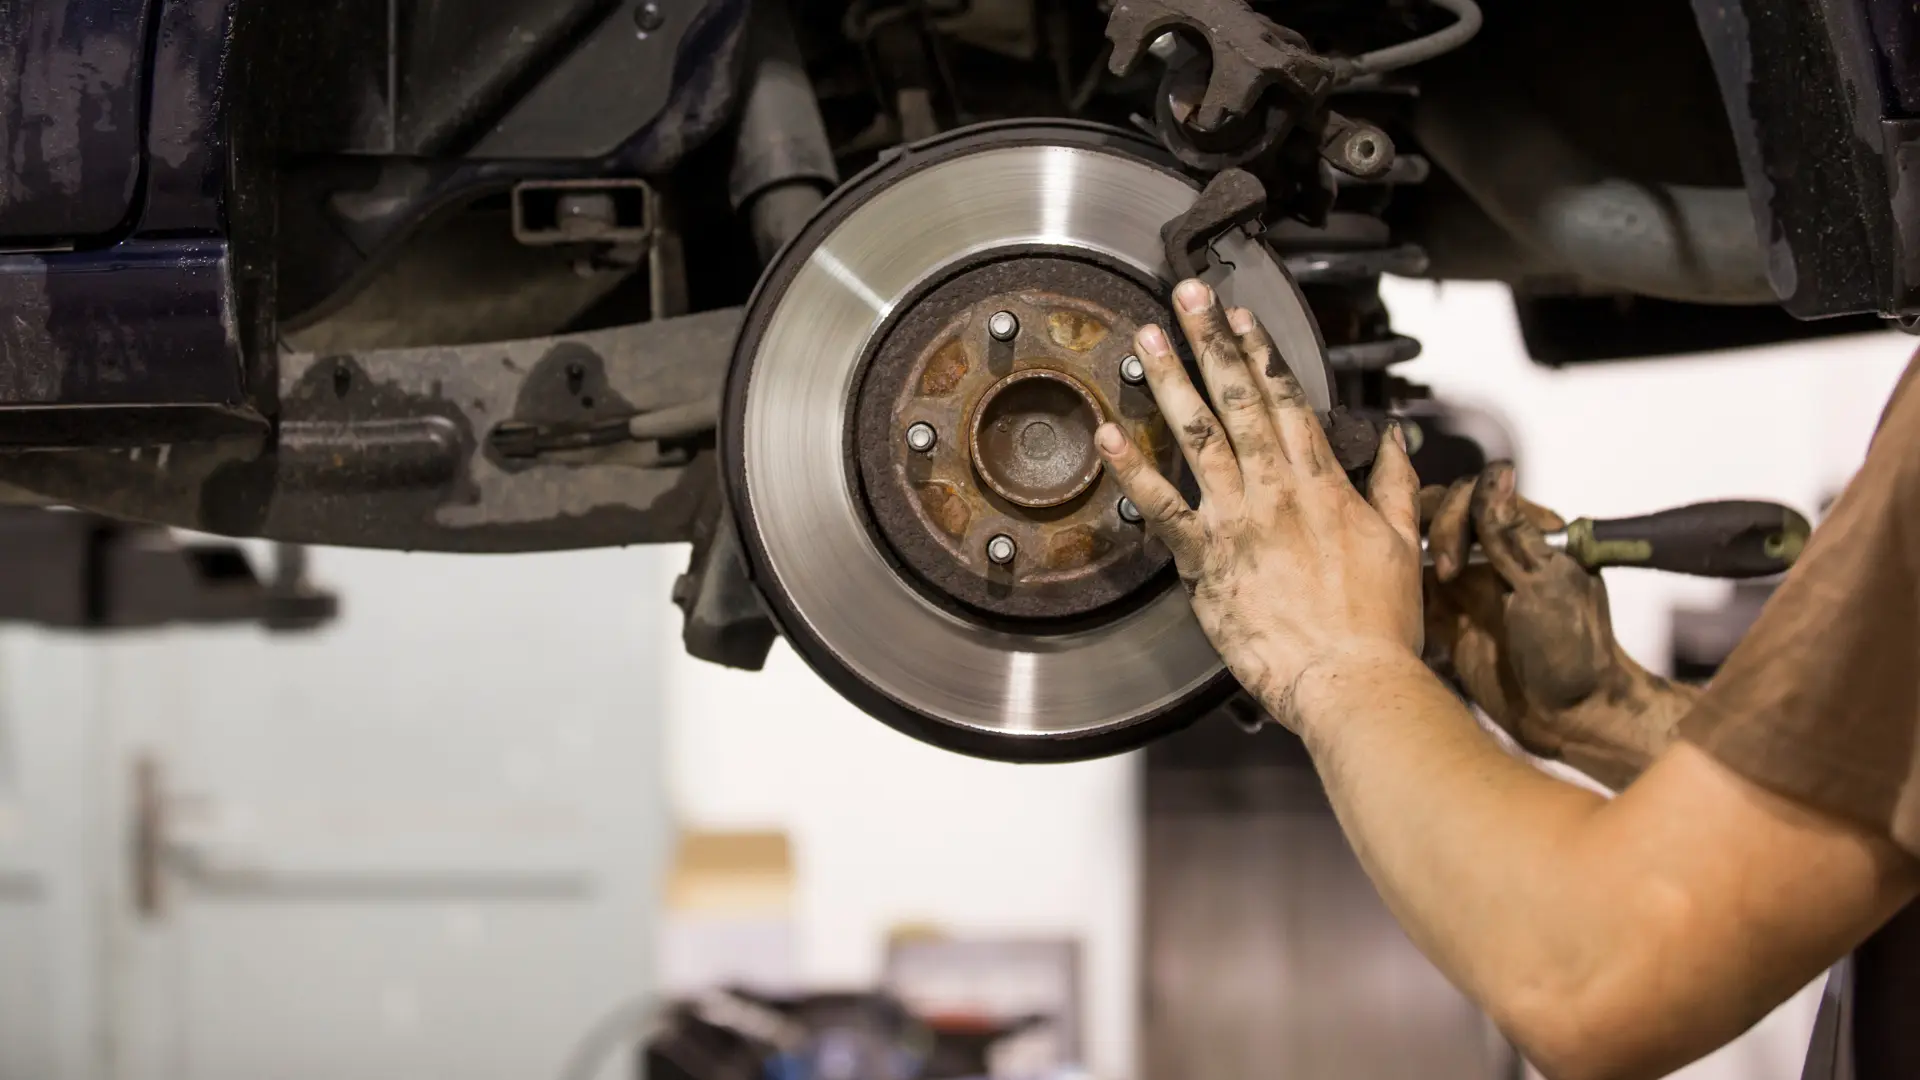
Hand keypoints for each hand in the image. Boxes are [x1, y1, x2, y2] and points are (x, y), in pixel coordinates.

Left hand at [1095, 279, 1423, 732]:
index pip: (1287, 400)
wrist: (1353, 680)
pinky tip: (1106, 433)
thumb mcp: (1402, 543)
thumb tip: (1396, 440)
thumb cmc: (1379, 626)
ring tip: (1149, 339)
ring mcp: (1239, 522)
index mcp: (1323, 484)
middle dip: (1212, 342)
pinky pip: (1161, 508)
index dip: (1261, 353)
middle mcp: (1278, 491)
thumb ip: (1393, 484)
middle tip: (1188, 296)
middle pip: (1240, 400)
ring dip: (1171, 382)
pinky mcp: (1208, 562)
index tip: (1242, 316)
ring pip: (1200, 436)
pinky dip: (1131, 469)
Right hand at [1423, 464, 1695, 787]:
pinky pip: (1413, 594)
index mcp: (1527, 538)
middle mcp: (1495, 556)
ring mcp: (1470, 588)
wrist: (1571, 720)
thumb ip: (1512, 533)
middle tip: (1441, 571)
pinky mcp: (1450, 622)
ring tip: (1403, 579)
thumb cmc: (1578, 655)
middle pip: (1442, 515)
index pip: (1478, 496)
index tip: (1459, 552)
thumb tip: (1496, 474)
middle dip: (1430, 531)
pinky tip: (1390, 600)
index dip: (1458, 513)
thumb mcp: (1547, 584)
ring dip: (1408, 556)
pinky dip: (1397, 592)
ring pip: (1422, 550)